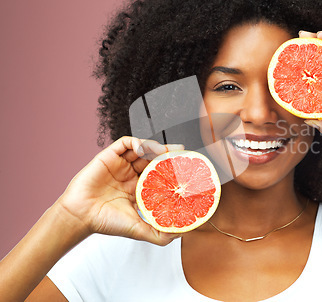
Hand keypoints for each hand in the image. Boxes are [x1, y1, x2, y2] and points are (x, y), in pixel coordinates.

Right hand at [55, 136, 183, 244]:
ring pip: (142, 148)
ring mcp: (120, 165)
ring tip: (165, 150)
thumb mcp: (139, 229)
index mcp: (138, 189)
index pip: (159, 174)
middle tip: (181, 153)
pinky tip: (143, 149)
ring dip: (155, 147)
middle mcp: (130, 175)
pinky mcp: (109, 156)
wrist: (80, 216)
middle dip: (167, 155)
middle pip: (153, 159)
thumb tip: (181, 234)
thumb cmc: (105, 222)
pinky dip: (136, 142)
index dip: (172, 169)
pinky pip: (125, 143)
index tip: (185, 167)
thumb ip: (159, 234)